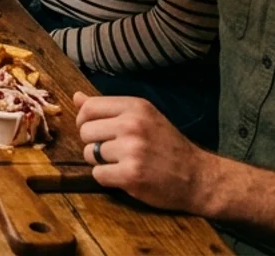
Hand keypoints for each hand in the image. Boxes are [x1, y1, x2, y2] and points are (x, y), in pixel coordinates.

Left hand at [75, 93, 214, 213]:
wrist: (198, 177)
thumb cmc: (167, 146)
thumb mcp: (143, 117)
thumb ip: (109, 108)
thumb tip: (76, 97)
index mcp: (135, 107)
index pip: (88, 108)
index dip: (85, 121)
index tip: (96, 131)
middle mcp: (133, 125)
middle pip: (85, 131)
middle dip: (94, 143)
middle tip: (114, 150)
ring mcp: (132, 150)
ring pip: (89, 154)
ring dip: (101, 162)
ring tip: (122, 162)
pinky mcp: (131, 174)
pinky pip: (98, 174)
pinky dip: (108, 178)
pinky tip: (125, 175)